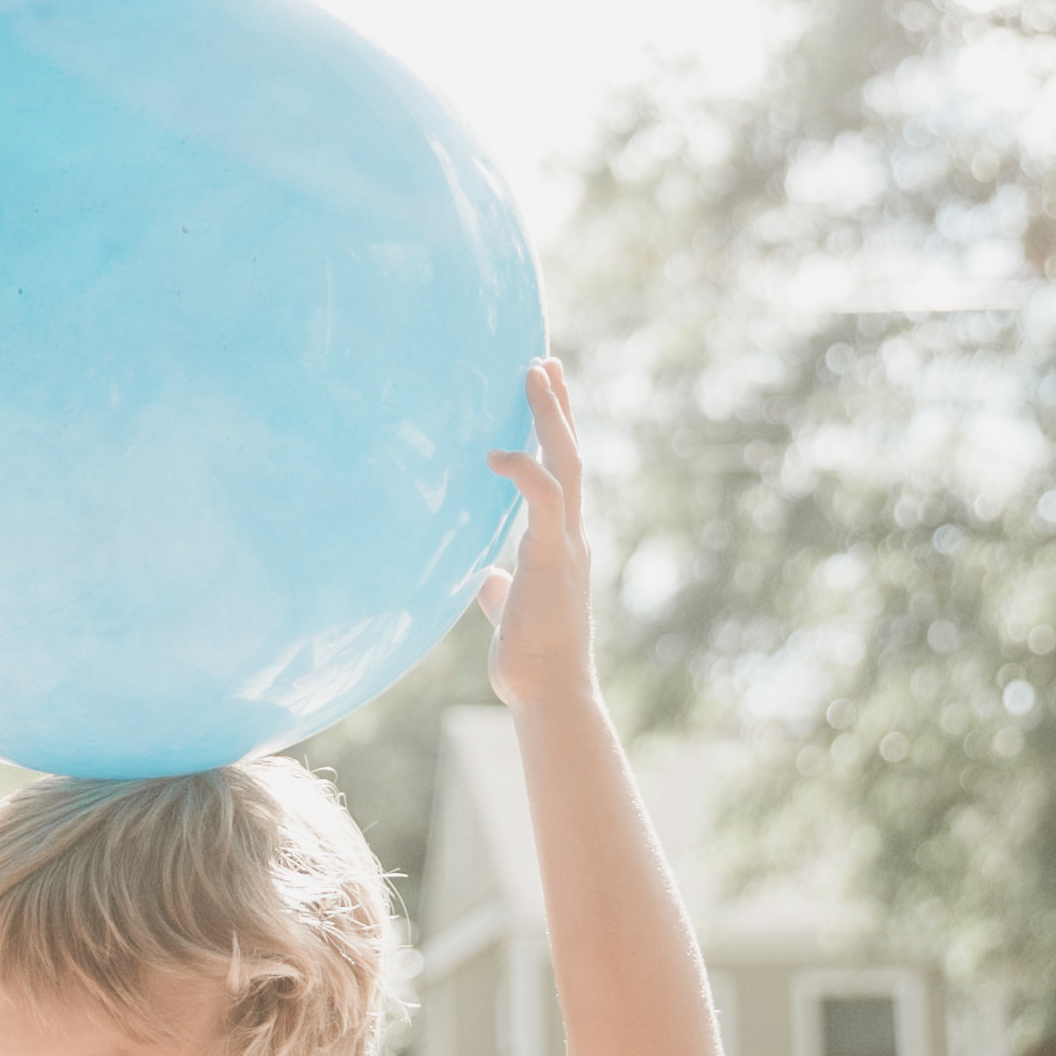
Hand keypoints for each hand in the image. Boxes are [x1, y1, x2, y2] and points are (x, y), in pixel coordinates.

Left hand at [479, 356, 597, 711]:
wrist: (548, 693)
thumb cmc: (530, 659)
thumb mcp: (509, 610)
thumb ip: (499, 588)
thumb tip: (484, 579)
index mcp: (560, 543)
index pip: (562, 474)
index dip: (555, 431)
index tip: (545, 390)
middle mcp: (571, 535)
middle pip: (571, 455)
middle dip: (558, 407)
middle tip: (544, 362)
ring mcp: (566, 544)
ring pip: (567, 464)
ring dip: (552, 418)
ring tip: (533, 374)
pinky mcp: (551, 556)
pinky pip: (542, 498)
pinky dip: (521, 469)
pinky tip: (494, 453)